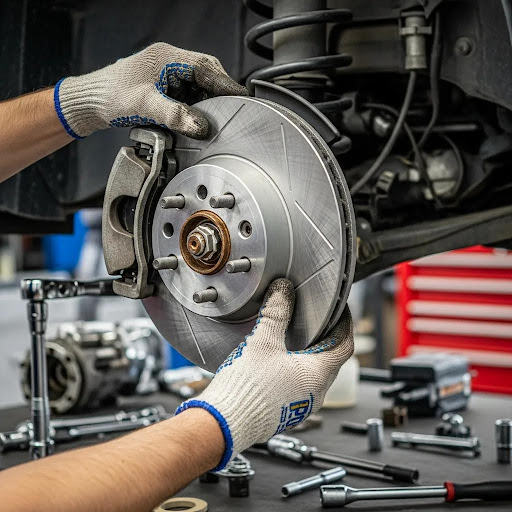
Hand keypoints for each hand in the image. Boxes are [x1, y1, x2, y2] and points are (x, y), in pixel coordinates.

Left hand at [54, 42, 246, 139]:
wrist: (91, 102)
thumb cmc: (111, 96)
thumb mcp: (145, 105)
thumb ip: (175, 115)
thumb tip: (201, 126)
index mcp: (167, 57)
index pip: (207, 67)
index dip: (226, 83)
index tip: (242, 97)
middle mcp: (169, 62)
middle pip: (206, 74)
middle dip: (218, 92)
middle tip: (230, 110)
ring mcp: (167, 74)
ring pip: (198, 85)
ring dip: (206, 101)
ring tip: (212, 118)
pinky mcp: (164, 86)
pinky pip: (188, 94)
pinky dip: (195, 106)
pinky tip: (195, 118)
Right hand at [176, 278, 353, 469]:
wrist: (224, 424)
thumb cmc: (247, 389)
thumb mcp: (262, 342)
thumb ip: (276, 312)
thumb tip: (283, 290)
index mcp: (317, 375)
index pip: (345, 345)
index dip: (345, 324)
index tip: (341, 311)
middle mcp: (315, 394)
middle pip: (331, 360)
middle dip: (327, 337)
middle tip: (318, 319)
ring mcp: (301, 405)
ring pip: (315, 374)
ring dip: (311, 354)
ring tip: (297, 336)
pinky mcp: (285, 411)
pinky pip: (300, 386)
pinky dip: (297, 368)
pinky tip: (279, 360)